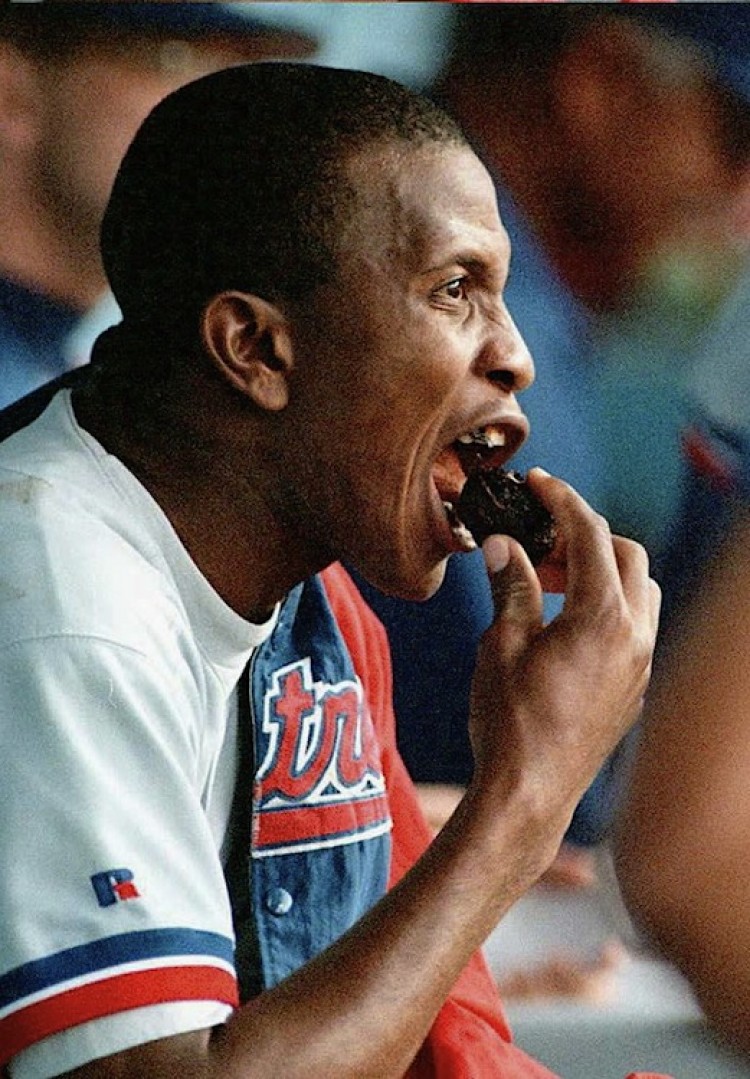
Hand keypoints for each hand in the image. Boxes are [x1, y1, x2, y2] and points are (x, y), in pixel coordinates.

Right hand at [468, 470, 659, 824]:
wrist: (530, 793)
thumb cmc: (510, 721)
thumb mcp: (501, 644)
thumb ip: (510, 586)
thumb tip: (502, 544)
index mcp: (601, 617)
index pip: (589, 534)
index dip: (560, 500)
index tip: (536, 484)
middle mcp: (634, 636)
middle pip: (625, 554)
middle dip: (583, 535)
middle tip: (536, 543)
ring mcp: (640, 665)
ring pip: (640, 590)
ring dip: (602, 571)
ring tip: (550, 584)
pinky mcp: (634, 689)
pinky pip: (636, 627)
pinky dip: (608, 606)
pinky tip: (564, 624)